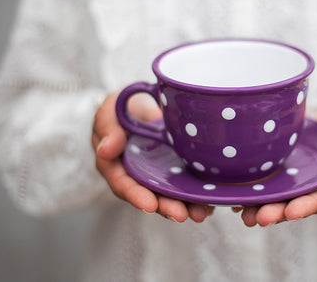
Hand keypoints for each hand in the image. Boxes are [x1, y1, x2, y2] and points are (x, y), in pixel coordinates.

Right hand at [92, 93, 214, 221]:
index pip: (124, 184)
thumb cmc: (122, 107)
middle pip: (151, 195)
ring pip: (172, 194)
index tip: (150, 205)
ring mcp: (160, 173)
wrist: (145, 100)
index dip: (136, 195)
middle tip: (182, 215)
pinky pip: (188, 183)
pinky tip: (212, 200)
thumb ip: (107, 128)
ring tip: (201, 213)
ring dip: (186, 205)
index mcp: (116, 165)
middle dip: (166, 207)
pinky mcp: (178, 168)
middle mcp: (139, 175)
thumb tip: (105, 151)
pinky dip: (199, 193)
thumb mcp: (109, 111)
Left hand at [233, 114, 316, 226]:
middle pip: (291, 204)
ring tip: (243, 213)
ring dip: (257, 207)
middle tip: (259, 218)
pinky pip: (260, 181)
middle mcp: (308, 188)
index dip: (306, 206)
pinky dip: (247, 189)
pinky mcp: (275, 168)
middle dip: (275, 212)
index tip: (291, 212)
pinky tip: (232, 195)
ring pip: (272, 197)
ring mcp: (290, 179)